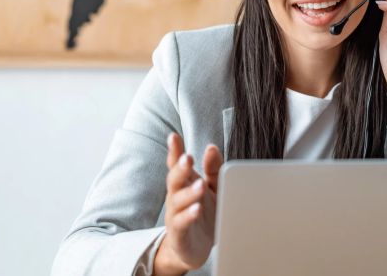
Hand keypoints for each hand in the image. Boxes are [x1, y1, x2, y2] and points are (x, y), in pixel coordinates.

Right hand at [153, 133, 222, 274]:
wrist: (195, 249)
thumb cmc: (204, 214)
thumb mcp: (213, 188)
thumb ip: (213, 169)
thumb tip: (211, 147)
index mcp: (185, 183)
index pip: (177, 164)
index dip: (175, 151)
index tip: (174, 137)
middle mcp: (177, 196)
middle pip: (175, 179)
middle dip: (180, 169)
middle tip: (187, 159)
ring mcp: (176, 214)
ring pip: (178, 201)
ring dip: (189, 193)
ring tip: (200, 186)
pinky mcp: (179, 234)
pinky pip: (181, 223)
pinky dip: (188, 216)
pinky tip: (196, 210)